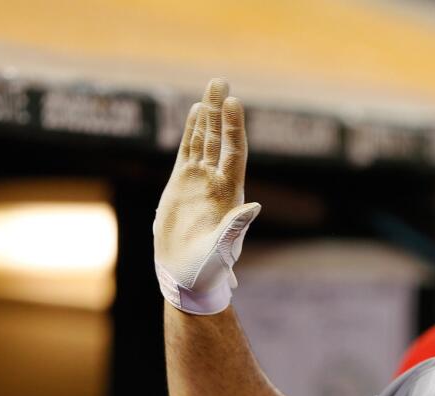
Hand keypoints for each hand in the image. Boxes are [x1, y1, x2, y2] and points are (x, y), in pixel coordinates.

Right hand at [153, 78, 259, 313]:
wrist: (186, 276)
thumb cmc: (208, 269)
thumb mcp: (223, 250)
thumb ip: (236, 228)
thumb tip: (253, 208)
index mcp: (230, 194)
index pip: (234, 153)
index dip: (234, 128)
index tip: (234, 102)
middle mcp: (217, 182)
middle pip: (220, 139)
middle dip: (220, 110)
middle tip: (220, 80)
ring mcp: (199, 181)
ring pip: (204, 140)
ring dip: (207, 114)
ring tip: (212, 87)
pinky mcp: (181, 185)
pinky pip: (188, 151)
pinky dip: (191, 131)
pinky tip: (195, 112)